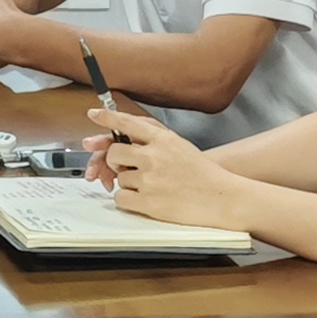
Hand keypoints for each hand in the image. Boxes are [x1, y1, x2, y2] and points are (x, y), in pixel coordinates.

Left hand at [82, 104, 241, 228]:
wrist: (222, 198)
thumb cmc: (202, 173)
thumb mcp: (180, 145)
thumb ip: (155, 137)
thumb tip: (126, 133)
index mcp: (163, 140)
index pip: (128, 123)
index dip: (107, 118)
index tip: (94, 115)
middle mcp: (154, 157)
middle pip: (114, 152)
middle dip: (115, 160)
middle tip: (126, 166)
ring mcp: (150, 180)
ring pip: (119, 178)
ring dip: (128, 183)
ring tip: (150, 186)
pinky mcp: (148, 202)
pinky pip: (121, 198)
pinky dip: (128, 200)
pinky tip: (145, 198)